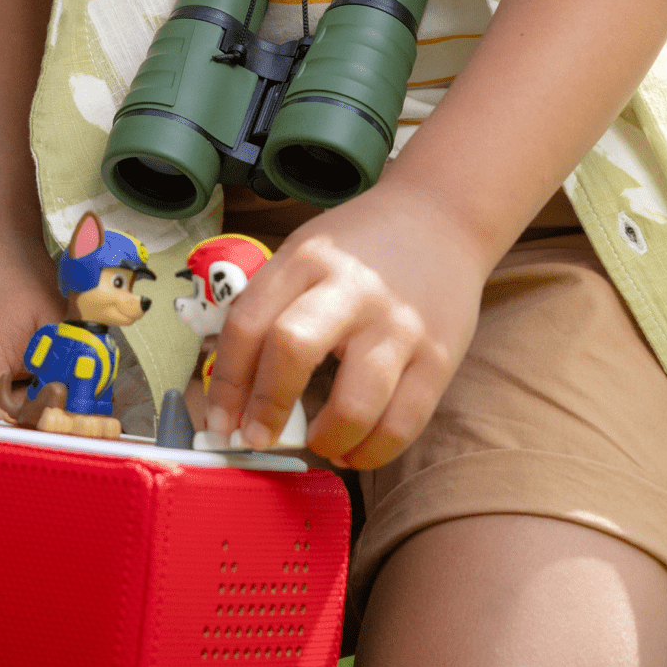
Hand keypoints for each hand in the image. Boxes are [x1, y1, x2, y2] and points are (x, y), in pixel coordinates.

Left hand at [204, 180, 492, 470]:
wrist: (444, 216)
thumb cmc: (361, 249)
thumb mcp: (306, 253)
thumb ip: (271, 306)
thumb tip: (235, 391)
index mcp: (306, 259)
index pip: (248, 325)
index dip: (227, 383)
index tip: (222, 421)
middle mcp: (353, 288)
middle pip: (293, 351)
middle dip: (267, 408)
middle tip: (259, 438)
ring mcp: (401, 324)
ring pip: (356, 402)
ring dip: (328, 438)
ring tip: (319, 444)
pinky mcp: (441, 355)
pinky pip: (405, 421)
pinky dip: (374, 451)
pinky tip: (356, 451)